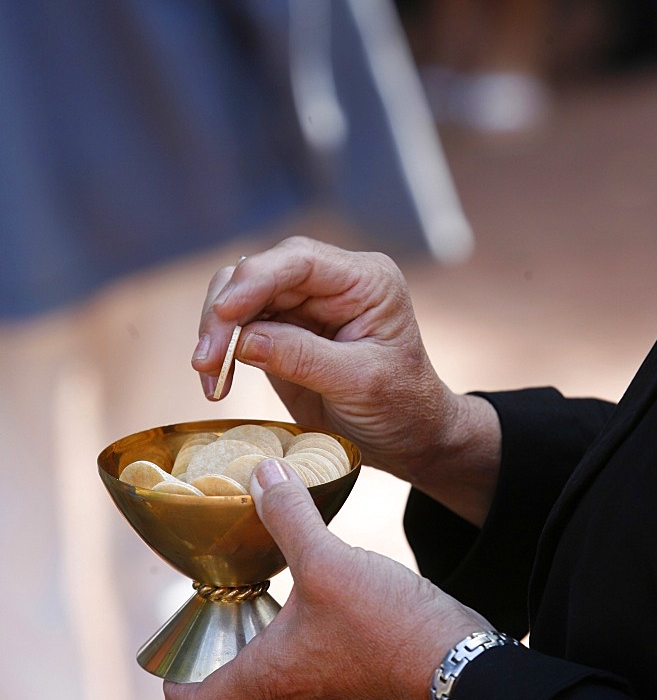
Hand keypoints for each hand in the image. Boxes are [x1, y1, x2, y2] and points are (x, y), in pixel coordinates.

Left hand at [164, 458, 490, 699]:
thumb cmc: (383, 620)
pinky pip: (310, 690)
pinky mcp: (359, 684)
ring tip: (253, 636)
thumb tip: (262, 473)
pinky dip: (296, 669)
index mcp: (271, 673)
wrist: (454, 655)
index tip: (168, 669)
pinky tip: (307, 626)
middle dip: (215, 686)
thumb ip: (291, 515)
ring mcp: (330, 695)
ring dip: (257, 681)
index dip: (178, 690)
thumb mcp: (327, 558)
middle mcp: (295, 693)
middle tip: (209, 650)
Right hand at [191, 236, 500, 524]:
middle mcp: (332, 282)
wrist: (408, 437)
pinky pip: (238, 327)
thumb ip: (302, 358)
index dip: (255, 280)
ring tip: (207, 376)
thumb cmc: (401, 407)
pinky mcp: (282, 330)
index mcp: (365, 280)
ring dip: (216, 333)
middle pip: (260, 274)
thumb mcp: (359, 384)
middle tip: (205, 362)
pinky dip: (221, 351)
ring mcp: (304, 304)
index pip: (300, 261)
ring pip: (239, 296)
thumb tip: (242, 340)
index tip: (223, 312)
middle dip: (225, 314)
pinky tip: (216, 383)